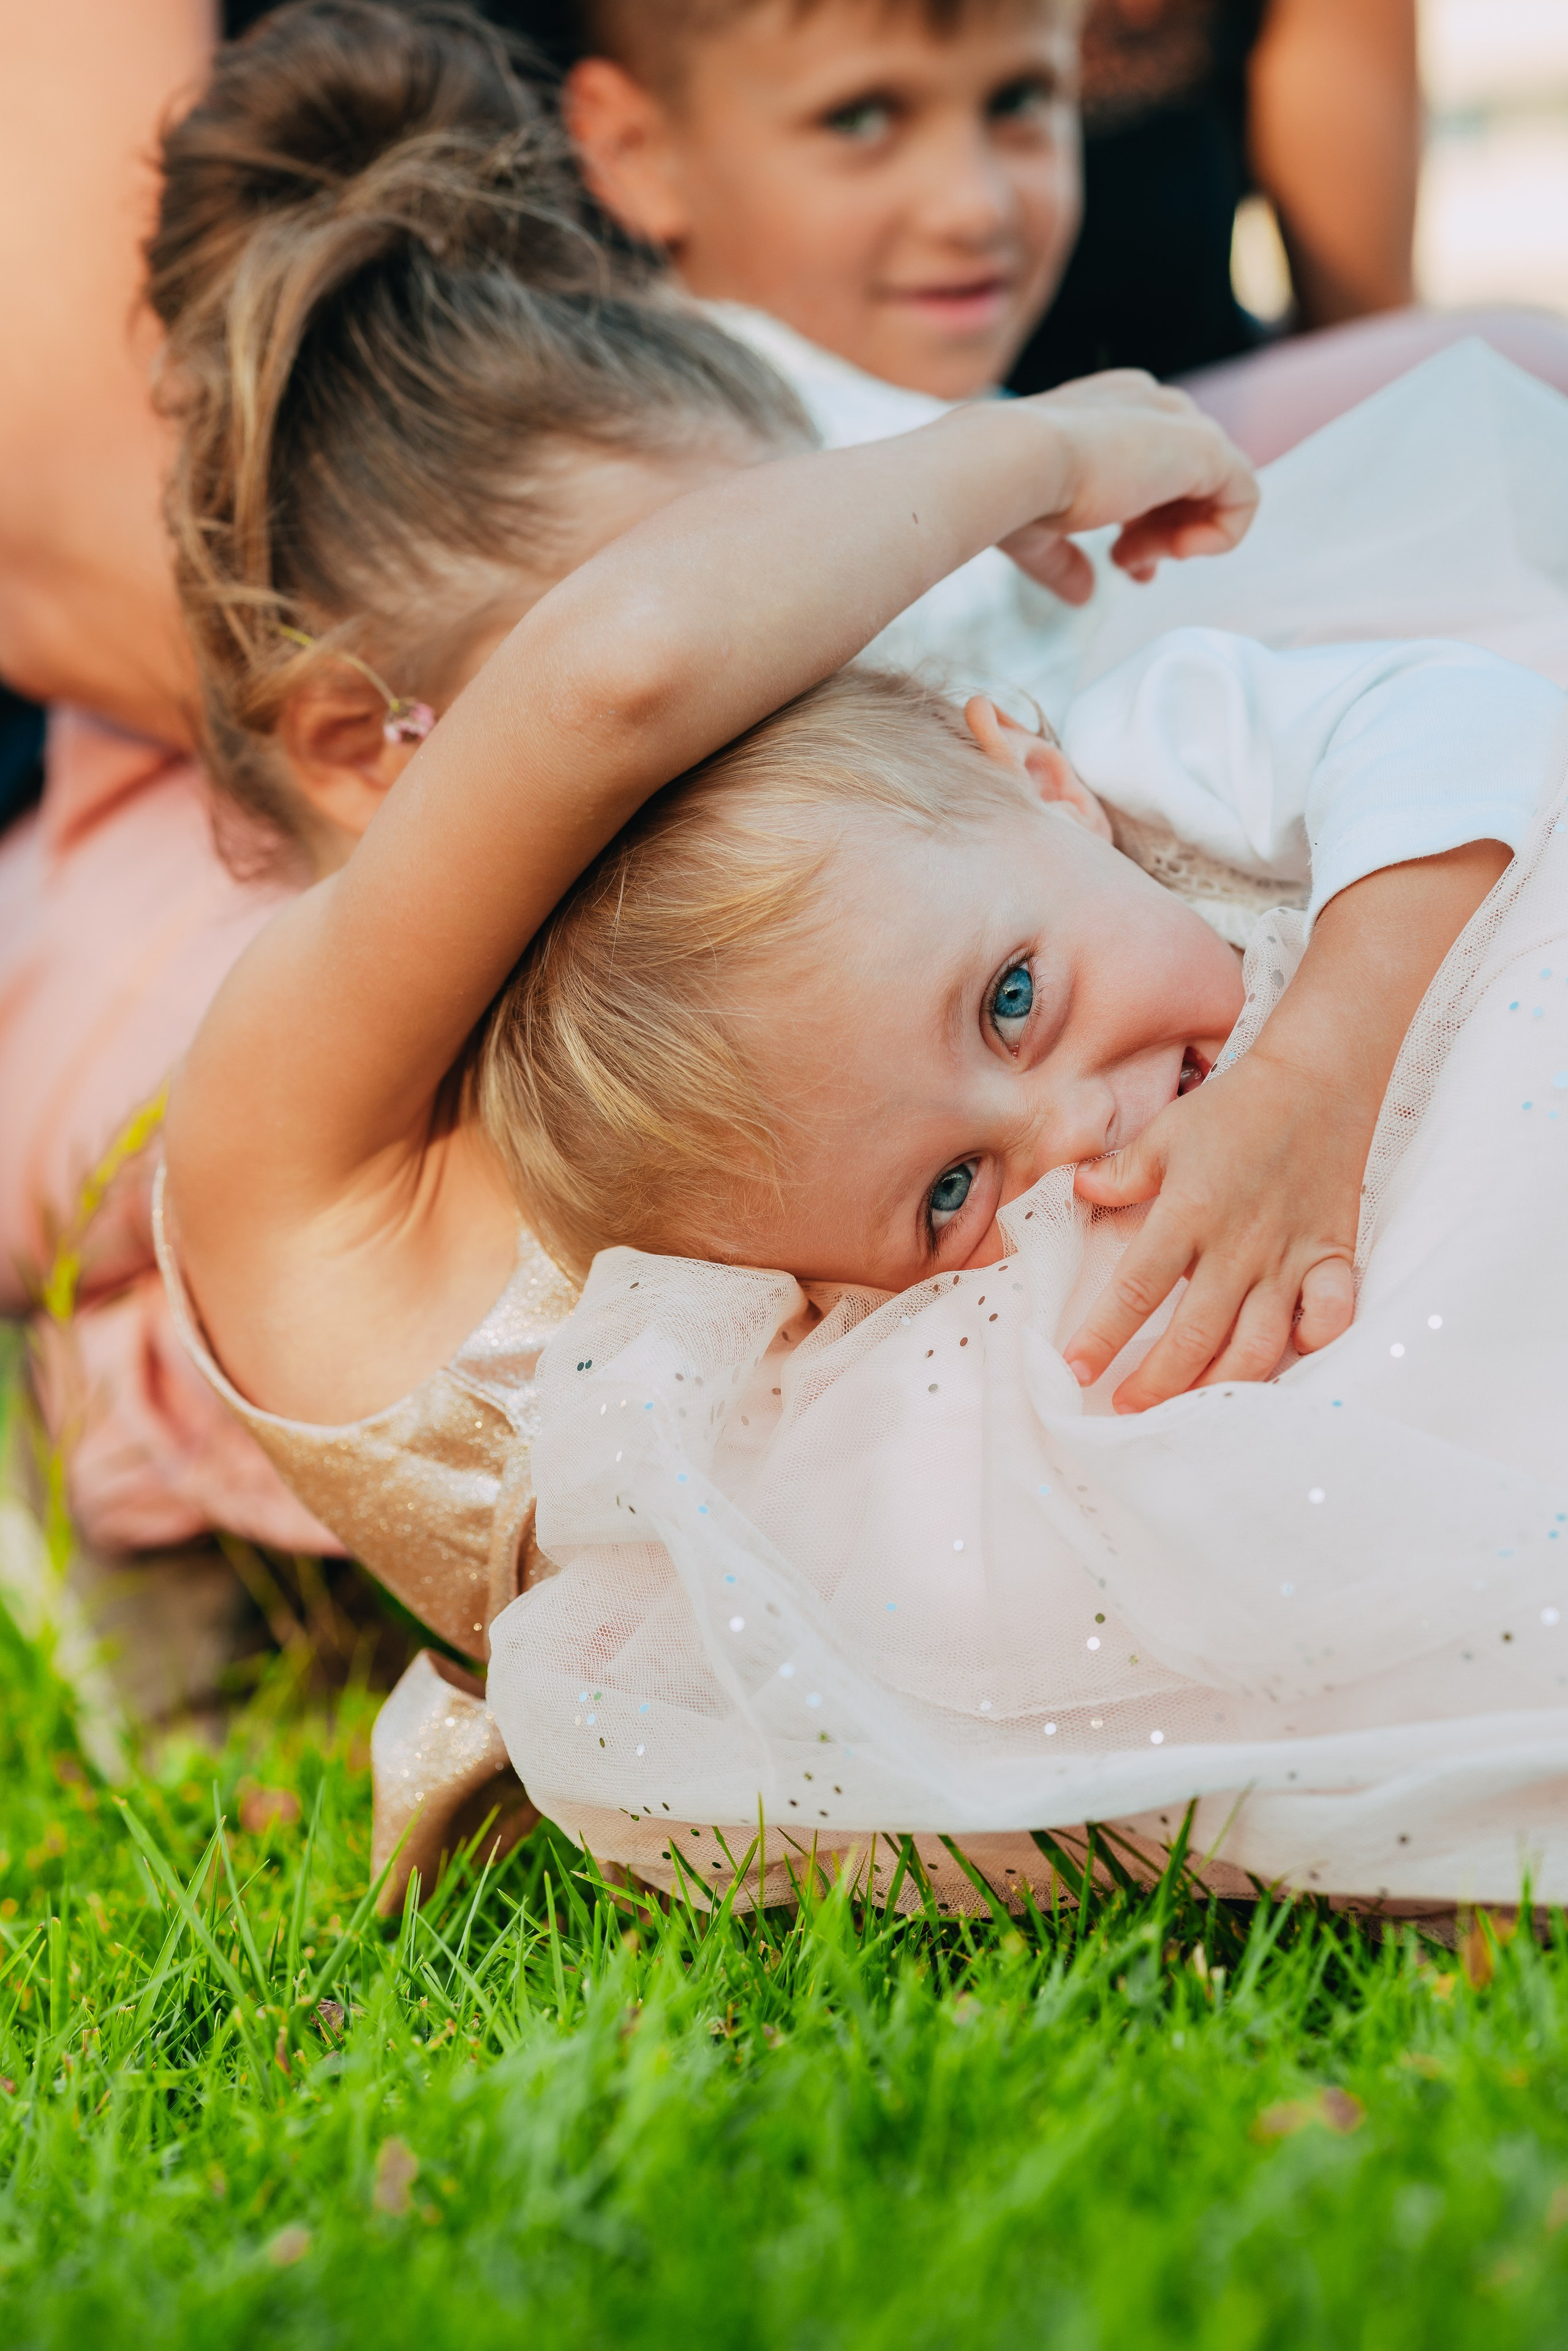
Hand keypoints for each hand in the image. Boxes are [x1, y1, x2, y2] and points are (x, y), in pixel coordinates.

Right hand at [998, 373, 1258, 605]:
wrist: (1013, 463)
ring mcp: (1179, 420)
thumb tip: (1083, 596)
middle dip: (1163, 531)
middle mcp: (1148, 404)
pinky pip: (1245, 495)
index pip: (1154, 465)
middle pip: (1186, 476)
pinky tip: (1177, 552)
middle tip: (1128, 562)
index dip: (1146, 523)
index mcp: (1109, 411)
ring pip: (1214, 487)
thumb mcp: (1040, 532)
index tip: (1118, 559)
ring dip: (1180, 538)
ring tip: (1139, 559)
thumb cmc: (1012, 491)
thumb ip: (1066, 561)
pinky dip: (1220, 536)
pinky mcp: (1206, 446)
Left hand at [1062, 1049, 1362, 1412]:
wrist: (1320, 1077)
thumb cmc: (1237, 1107)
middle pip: (1193, 1336)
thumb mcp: (1166, 1133)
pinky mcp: (1333, 1257)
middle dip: (1155, 1384)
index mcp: (1188, 1213)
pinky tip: (1287, 1362)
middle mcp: (1238, 1246)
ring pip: (1257, 1345)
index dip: (1102, 1338)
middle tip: (1127, 1409)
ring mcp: (1290, 1257)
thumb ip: (1120, 1172)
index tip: (1074, 1371)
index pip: (1135, 1291)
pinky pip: (1330, 1318)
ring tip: (1188, 1409)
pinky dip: (1311, 1346)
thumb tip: (1077, 1191)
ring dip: (1219, 1385)